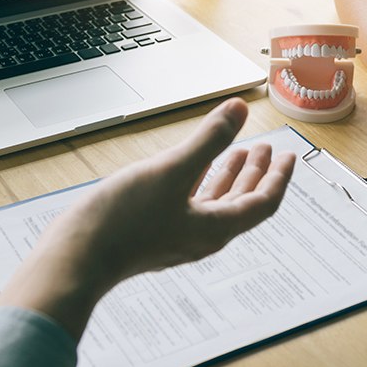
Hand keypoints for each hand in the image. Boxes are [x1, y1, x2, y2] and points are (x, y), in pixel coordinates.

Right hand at [0, 98, 295, 340]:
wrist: (78, 255)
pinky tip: (190, 168)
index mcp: (214, 228)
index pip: (262, 203)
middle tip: (266, 149)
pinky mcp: (154, 230)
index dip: (277, 177)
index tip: (287, 155)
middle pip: (241, 203)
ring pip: (215, 202)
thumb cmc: (124, 220)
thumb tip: (239, 110)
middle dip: (255, 173)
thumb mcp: (171, 171)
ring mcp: (176, 233)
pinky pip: (190, 203)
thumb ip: (209, 140)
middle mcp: (200, 234)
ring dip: (228, 176)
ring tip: (236, 153)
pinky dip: (200, 181)